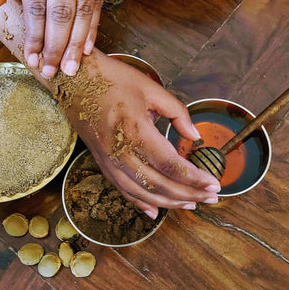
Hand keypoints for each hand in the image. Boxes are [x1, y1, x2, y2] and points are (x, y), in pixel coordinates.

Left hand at [0, 0, 107, 76]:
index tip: (33, 58)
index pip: (36, 4)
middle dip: (56, 46)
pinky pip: (98, 4)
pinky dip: (92, 29)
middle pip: (62, 13)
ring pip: (84, 12)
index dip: (35, 35)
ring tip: (70, 68)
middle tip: (53, 71)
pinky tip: (86, 48)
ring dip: (76, 44)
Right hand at [63, 50, 220, 219]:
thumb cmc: (112, 79)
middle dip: (188, 194)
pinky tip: (153, 210)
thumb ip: (177, 112)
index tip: (214, 184)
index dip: (194, 178)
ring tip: (190, 204)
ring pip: (141, 192)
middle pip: (158, 184)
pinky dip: (139, 202)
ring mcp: (108, 159)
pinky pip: (121, 189)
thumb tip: (194, 135)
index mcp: (135, 129)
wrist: (74, 80)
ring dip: (168, 202)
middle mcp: (120, 151)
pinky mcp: (100, 161)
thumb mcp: (150, 88)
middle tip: (210, 198)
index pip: (170, 164)